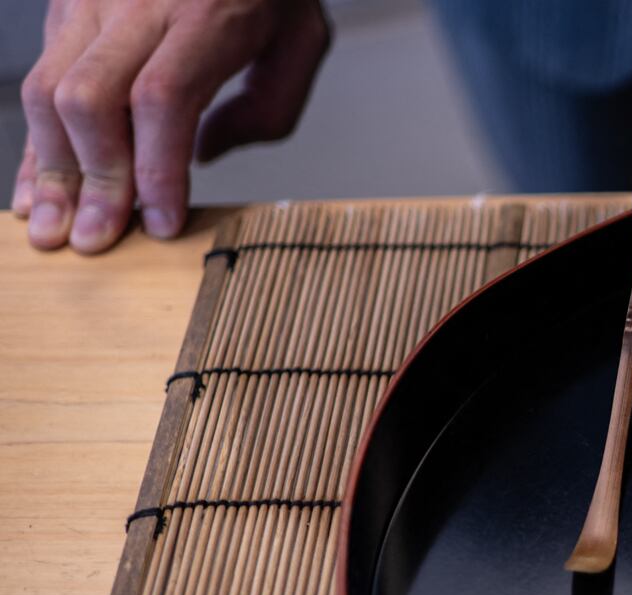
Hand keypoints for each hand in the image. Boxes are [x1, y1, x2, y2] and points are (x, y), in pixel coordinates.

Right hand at [11, 0, 329, 253]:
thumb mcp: (301, 40)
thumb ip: (268, 107)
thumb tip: (202, 157)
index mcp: (206, 12)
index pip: (162, 99)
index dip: (155, 169)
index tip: (163, 222)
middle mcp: (136, 2)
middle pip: (90, 100)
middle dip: (95, 180)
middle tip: (100, 240)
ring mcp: (91, 1)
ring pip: (49, 90)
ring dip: (52, 169)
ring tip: (55, 229)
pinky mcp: (66, 4)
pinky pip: (40, 77)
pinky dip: (37, 140)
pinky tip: (37, 188)